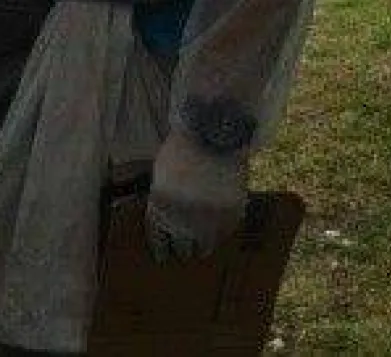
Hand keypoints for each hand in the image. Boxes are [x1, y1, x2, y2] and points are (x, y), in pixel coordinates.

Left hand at [145, 131, 250, 261]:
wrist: (211, 133)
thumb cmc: (182, 150)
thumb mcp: (162, 174)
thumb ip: (162, 199)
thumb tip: (166, 222)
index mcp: (161, 204)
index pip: (158, 237)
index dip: (161, 249)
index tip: (163, 258)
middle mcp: (184, 213)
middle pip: (182, 245)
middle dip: (181, 250)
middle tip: (183, 255)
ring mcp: (210, 213)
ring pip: (206, 244)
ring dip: (203, 248)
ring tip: (201, 252)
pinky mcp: (232, 210)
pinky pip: (226, 232)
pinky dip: (221, 235)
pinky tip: (218, 237)